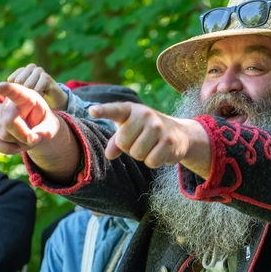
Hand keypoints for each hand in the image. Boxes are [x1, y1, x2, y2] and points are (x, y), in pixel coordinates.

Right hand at [0, 83, 80, 183]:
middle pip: (9, 122)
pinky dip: (7, 149)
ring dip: (17, 142)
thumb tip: (31, 139)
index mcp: (26, 97)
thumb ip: (45, 132)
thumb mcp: (51, 127)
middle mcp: (8, 103)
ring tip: (26, 138)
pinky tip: (16, 145)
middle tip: (33, 138)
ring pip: (2, 135)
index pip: (15, 91)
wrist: (35, 126)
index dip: (7, 89)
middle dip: (22, 135)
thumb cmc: (44, 122)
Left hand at [7, 64, 67, 110]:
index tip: (23, 96)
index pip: (12, 80)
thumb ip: (11, 91)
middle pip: (19, 82)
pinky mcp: (46, 77)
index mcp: (22, 71)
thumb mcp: (22, 95)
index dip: (16, 91)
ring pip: (28, 86)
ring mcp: (39, 71)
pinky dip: (39, 95)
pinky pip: (37, 88)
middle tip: (32, 96)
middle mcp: (30, 68)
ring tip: (38, 95)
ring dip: (32, 95)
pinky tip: (44, 95)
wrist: (55, 101)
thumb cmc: (36, 99)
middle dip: (24, 93)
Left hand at [89, 102, 211, 176]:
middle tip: (139, 142)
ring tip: (150, 147)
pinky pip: (151, 161)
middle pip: (123, 143)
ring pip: (137, 154)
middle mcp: (145, 114)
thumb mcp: (129, 131)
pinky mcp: (169, 141)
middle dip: (129, 148)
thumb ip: (116, 141)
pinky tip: (159, 152)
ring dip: (141, 156)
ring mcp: (158, 127)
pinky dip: (153, 162)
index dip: (102, 111)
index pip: (115, 110)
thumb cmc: (146, 132)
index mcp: (131, 109)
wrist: (179, 134)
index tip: (91, 111)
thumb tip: (109, 155)